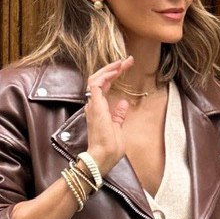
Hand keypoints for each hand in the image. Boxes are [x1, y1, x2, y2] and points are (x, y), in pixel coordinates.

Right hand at [83, 58, 132, 176]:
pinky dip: (105, 76)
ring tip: (121, 62)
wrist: (104, 157)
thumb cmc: (110, 148)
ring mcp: (93, 105)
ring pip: (95, 78)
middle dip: (112, 68)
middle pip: (99, 80)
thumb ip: (118, 115)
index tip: (124, 67)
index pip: (103, 86)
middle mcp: (93, 105)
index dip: (113, 75)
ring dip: (109, 69)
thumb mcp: (118, 128)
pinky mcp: (95, 106)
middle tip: (126, 61)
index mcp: (98, 109)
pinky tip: (115, 71)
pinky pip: (95, 84)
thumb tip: (123, 103)